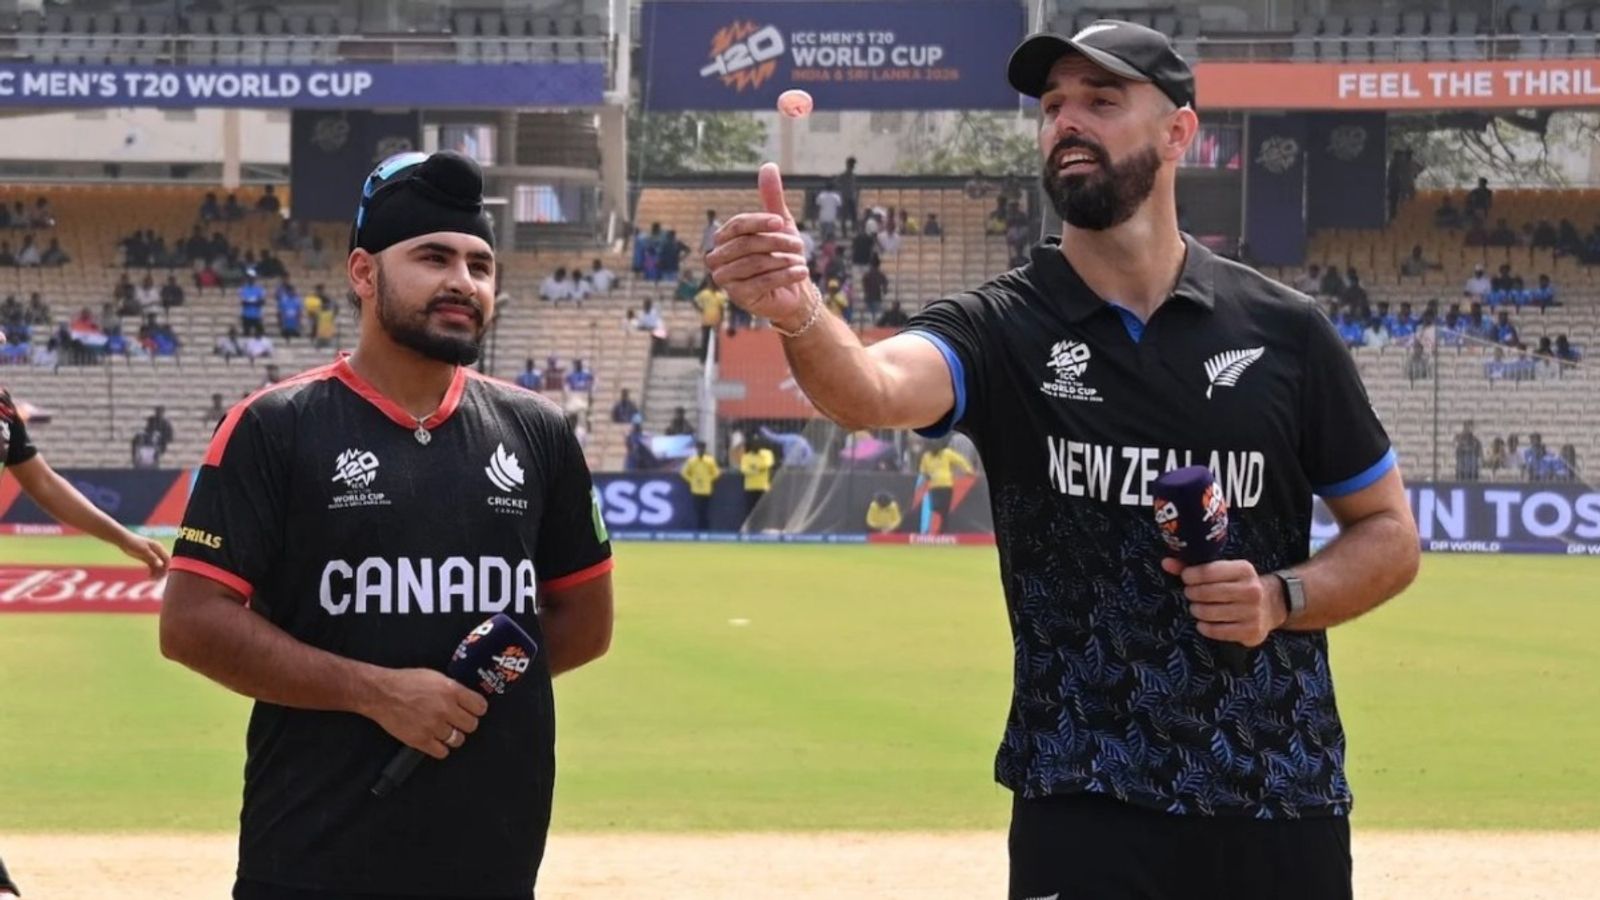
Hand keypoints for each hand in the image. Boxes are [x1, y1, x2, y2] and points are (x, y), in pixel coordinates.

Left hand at [119, 533, 170, 578]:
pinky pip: (152, 566)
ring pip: (158, 566)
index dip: (166, 567)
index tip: (162, 575)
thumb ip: (152, 557)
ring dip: (157, 573)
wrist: (123, 540)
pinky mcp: (146, 558)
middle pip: (163, 563)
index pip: (167, 559)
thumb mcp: (143, 550)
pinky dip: (152, 572)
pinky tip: (149, 578)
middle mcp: (157, 552)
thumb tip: (160, 565)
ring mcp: (152, 555)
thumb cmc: (133, 543)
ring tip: (152, 580)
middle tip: (157, 580)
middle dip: (162, 572)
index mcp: (158, 548)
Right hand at [363, 668, 487, 759]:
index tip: (474, 711)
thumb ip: (453, 688)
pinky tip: (436, 740)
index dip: (477, 709)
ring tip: (445, 730)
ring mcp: (433, 726)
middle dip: (466, 723)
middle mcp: (445, 709)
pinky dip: (441, 748)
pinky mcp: (421, 740)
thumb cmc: (405, 683)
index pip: (480, 706)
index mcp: (450, 690)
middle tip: (458, 721)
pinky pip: (442, 752)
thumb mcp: (435, 677)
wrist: (381, 694)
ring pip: (458, 740)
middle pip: (472, 725)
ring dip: (453, 736)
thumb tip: (467, 698)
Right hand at [705, 163, 815, 330]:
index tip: (782, 222)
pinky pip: (762, 282)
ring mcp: (725, 280)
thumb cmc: (782, 254)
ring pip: (755, 263)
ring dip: (783, 259)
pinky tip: (801, 272)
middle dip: (776, 242)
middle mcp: (718, 259)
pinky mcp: (739, 298)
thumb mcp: (780, 224)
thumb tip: (769, 165)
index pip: (738, 225)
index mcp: (723, 239)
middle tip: (800, 244)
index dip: (760, 222)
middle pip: (746, 244)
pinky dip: (785, 275)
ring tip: (801, 260)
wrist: (792, 291)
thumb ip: (772, 198)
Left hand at [1161, 558, 1285, 647]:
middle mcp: (1252, 590)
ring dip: (1197, 610)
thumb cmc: (1238, 585)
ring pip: (1210, 613)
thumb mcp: (1223, 571)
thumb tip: (1166, 563)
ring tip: (1197, 607)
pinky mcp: (1251, 631)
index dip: (1190, 575)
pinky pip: (1217, 631)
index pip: (1208, 571)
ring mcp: (1253, 612)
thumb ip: (1194, 567)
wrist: (1271, 605)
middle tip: (1191, 594)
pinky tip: (1204, 623)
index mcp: (1244, 570)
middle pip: (1207, 593)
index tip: (1186, 578)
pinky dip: (1205, 627)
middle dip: (1192, 593)